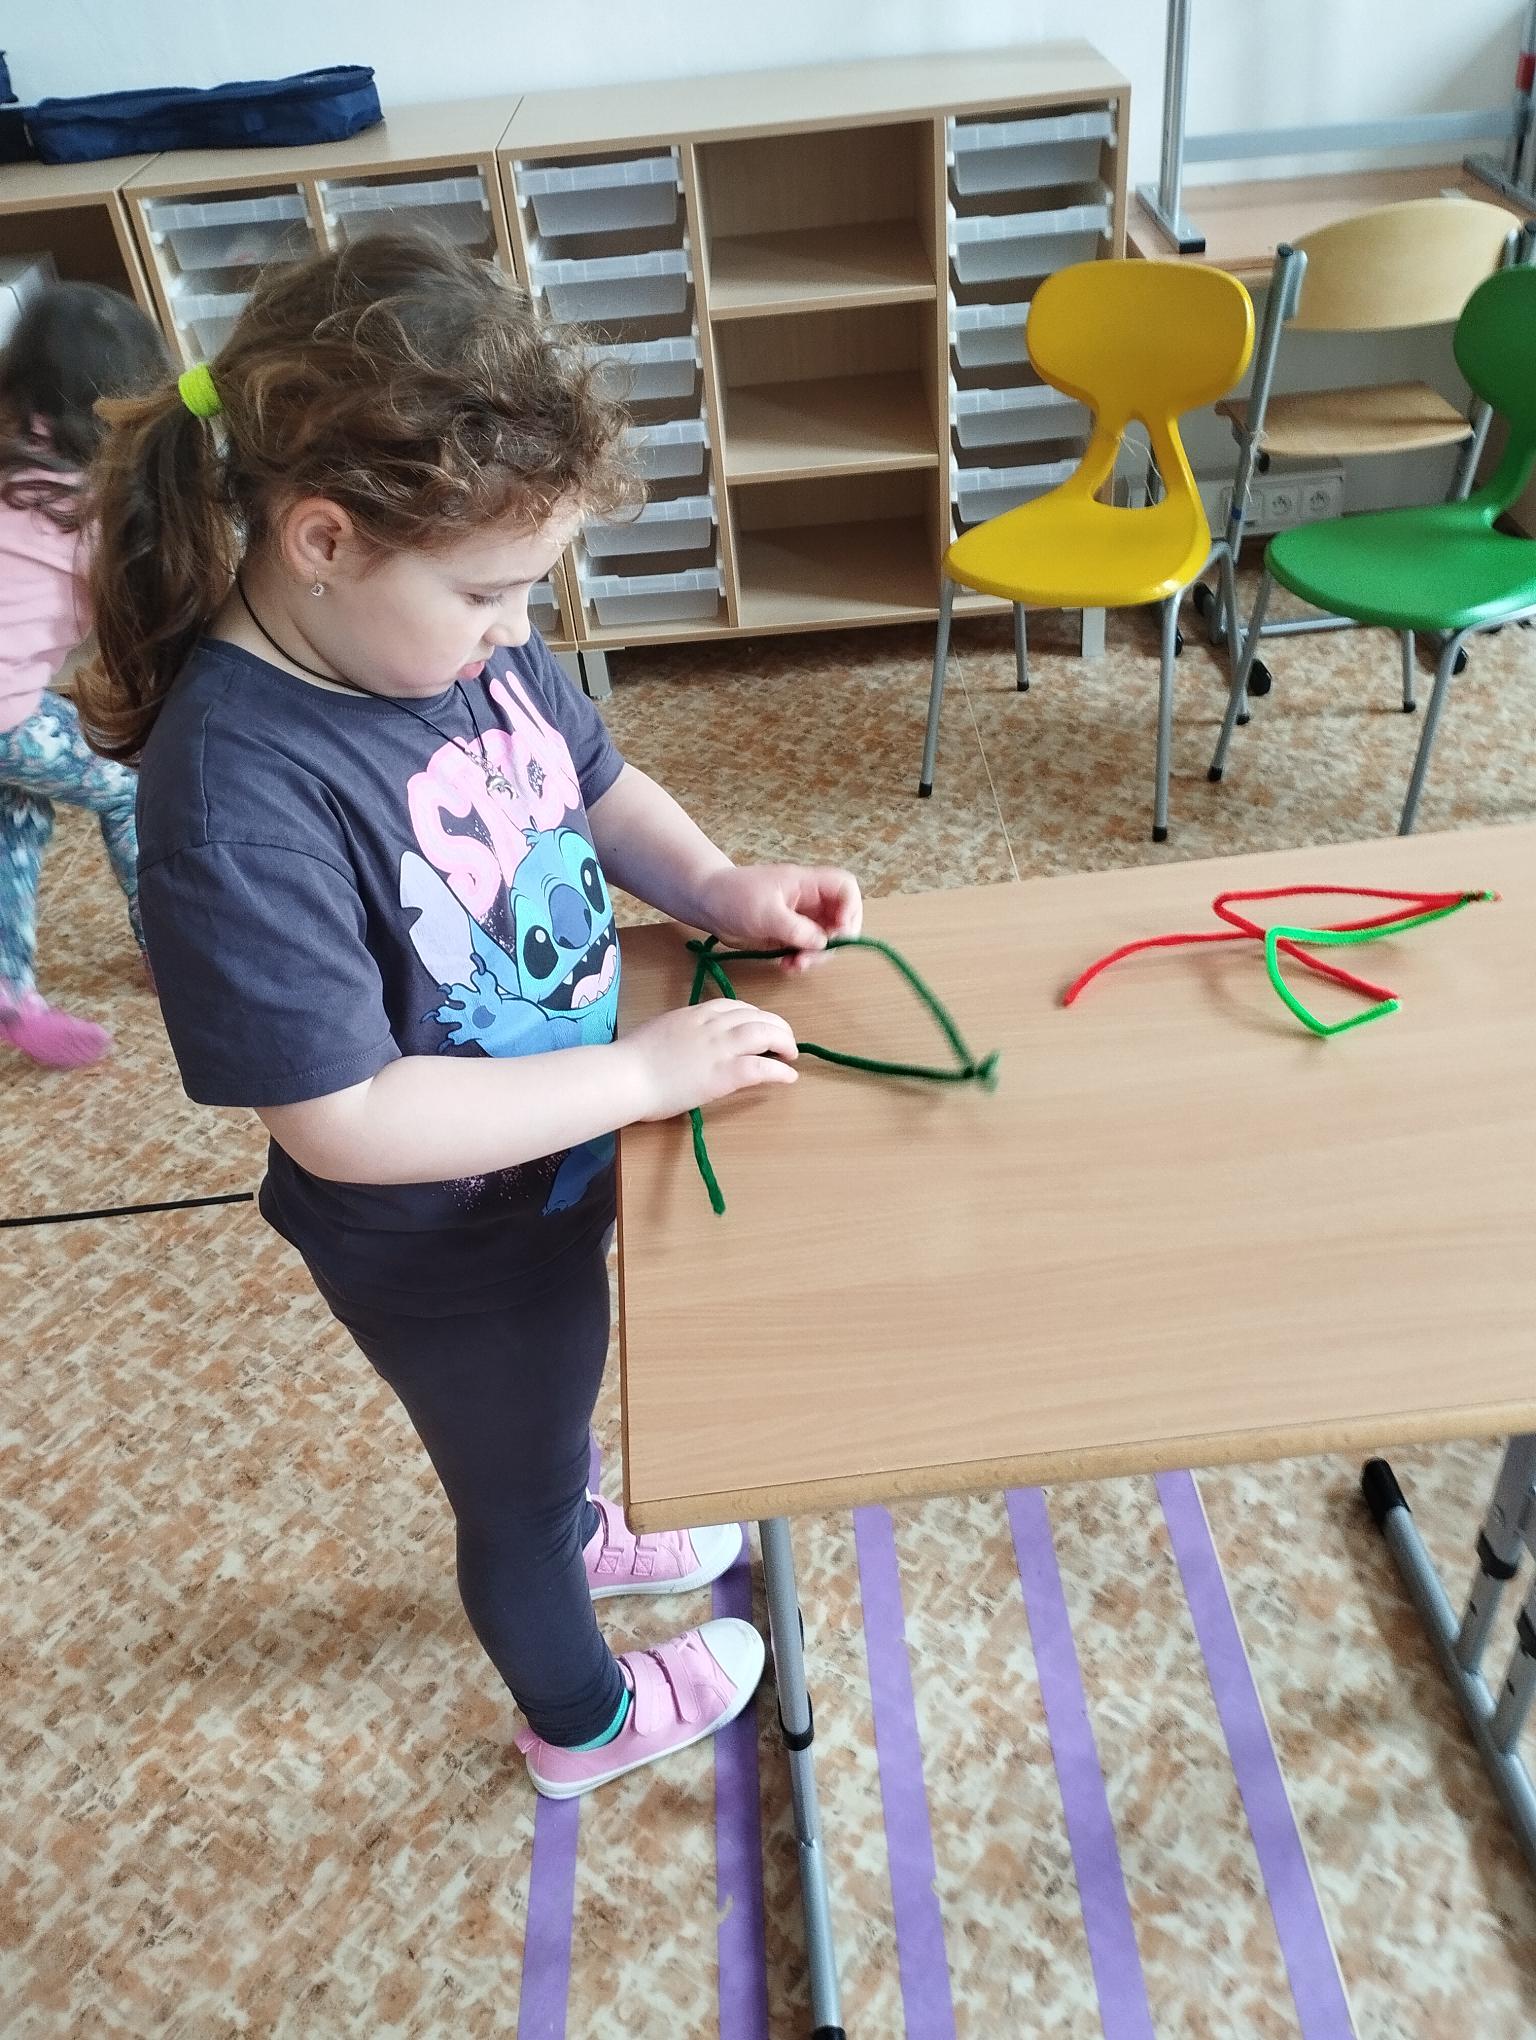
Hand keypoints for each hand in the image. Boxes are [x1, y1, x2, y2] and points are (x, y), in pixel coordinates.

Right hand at [622, 1000, 798, 1120]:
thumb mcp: (661, 1032)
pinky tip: (788, 1077)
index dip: (755, 1016)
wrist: (624, 1076)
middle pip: (756, 1016)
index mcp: (695, 1013)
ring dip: (784, 1042)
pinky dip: (779, 1070)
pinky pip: (761, 1066)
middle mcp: (711, 1025)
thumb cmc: (631, 1060)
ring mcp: (719, 1048)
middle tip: (785, 1042)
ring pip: (764, 1033)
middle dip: (777, 1026)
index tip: (762, 1027)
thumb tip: (690, 1041)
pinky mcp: (723, 1073)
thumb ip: (682, 1031)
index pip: (736, 1007)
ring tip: (791, 1055)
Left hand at [698, 864, 862, 971]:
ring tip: (794, 965)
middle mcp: (809, 900)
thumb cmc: (732, 896)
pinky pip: (807, 950)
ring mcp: (800, 919)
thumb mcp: (764, 912)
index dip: (851, 908)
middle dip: (833, 942)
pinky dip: (801, 961)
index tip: (839, 931)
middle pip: (841, 919)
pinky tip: (786, 966)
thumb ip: (795, 928)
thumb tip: (822, 943)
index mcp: (807, 883)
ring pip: (825, 939)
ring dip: (815, 956)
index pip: (845, 888)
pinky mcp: (789, 935)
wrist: (705, 903)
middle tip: (812, 957)